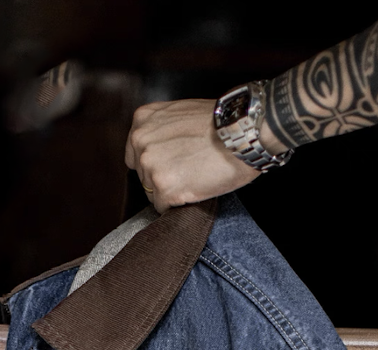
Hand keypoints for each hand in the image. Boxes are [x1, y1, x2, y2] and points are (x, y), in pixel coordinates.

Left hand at [124, 98, 285, 213]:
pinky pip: (162, 207)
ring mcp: (150, 166)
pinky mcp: (163, 188)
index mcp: (142, 120)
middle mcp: (141, 141)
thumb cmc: (221, 123)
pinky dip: (177, 204)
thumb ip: (162, 130)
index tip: (171, 163)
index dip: (155, 162)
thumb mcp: (180, 113)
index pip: (135, 154)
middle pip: (143, 175)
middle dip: (163, 177)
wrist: (242, 132)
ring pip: (152, 193)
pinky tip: (195, 188)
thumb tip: (160, 149)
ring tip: (195, 177)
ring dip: (171, 191)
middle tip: (189, 170)